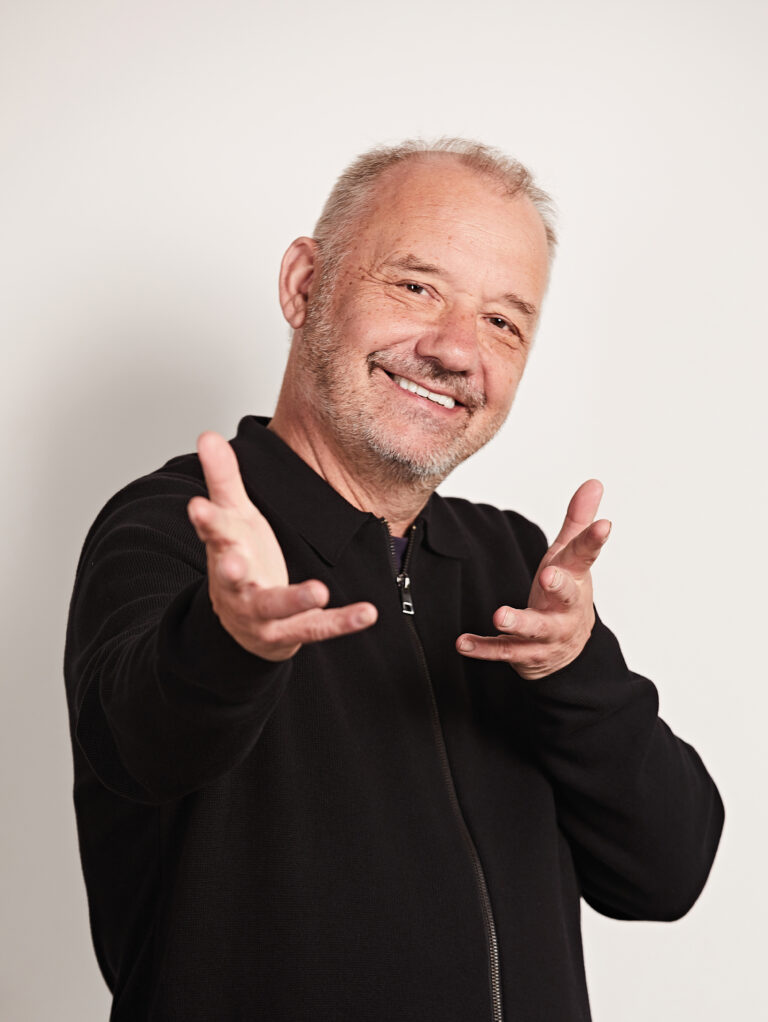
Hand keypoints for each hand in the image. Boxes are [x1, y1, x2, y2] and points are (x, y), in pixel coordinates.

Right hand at [187, 431, 377, 660]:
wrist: (243, 625)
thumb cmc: (241, 559)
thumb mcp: (234, 518)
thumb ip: (224, 478)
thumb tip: (207, 435)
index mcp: (225, 552)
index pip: (212, 533)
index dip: (206, 520)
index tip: (197, 506)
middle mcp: (237, 586)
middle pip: (231, 576)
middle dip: (231, 570)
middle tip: (235, 562)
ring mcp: (263, 613)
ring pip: (276, 608)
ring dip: (296, 599)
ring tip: (319, 590)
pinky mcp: (291, 631)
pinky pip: (317, 627)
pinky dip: (342, 622)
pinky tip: (367, 613)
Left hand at [456, 480, 610, 679]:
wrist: (568, 652)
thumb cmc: (564, 594)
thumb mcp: (569, 559)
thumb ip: (576, 522)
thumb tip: (594, 482)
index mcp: (574, 580)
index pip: (585, 556)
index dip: (594, 540)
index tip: (604, 525)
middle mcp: (565, 610)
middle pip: (566, 598)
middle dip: (558, 587)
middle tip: (547, 575)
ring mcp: (546, 634)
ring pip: (534, 631)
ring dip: (517, 623)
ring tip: (499, 616)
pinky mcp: (524, 653)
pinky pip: (503, 652)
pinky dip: (484, 648)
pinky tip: (463, 643)